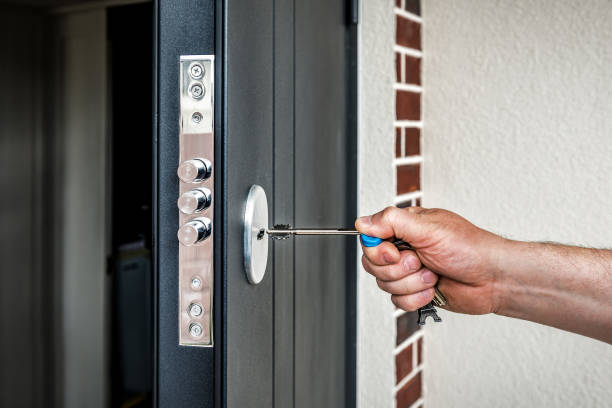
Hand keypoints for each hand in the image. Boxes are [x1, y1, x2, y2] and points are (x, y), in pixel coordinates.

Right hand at [356, 207, 505, 314]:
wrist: (492, 279)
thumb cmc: (469, 248)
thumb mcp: (428, 228)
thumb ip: (391, 221)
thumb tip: (362, 222)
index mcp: (404, 228)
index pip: (370, 239)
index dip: (379, 250)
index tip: (397, 252)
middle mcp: (404, 248)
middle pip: (373, 264)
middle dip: (398, 269)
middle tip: (420, 262)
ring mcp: (409, 272)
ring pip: (385, 285)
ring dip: (412, 283)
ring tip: (432, 274)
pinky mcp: (415, 292)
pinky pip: (398, 301)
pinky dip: (417, 298)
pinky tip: (433, 289)